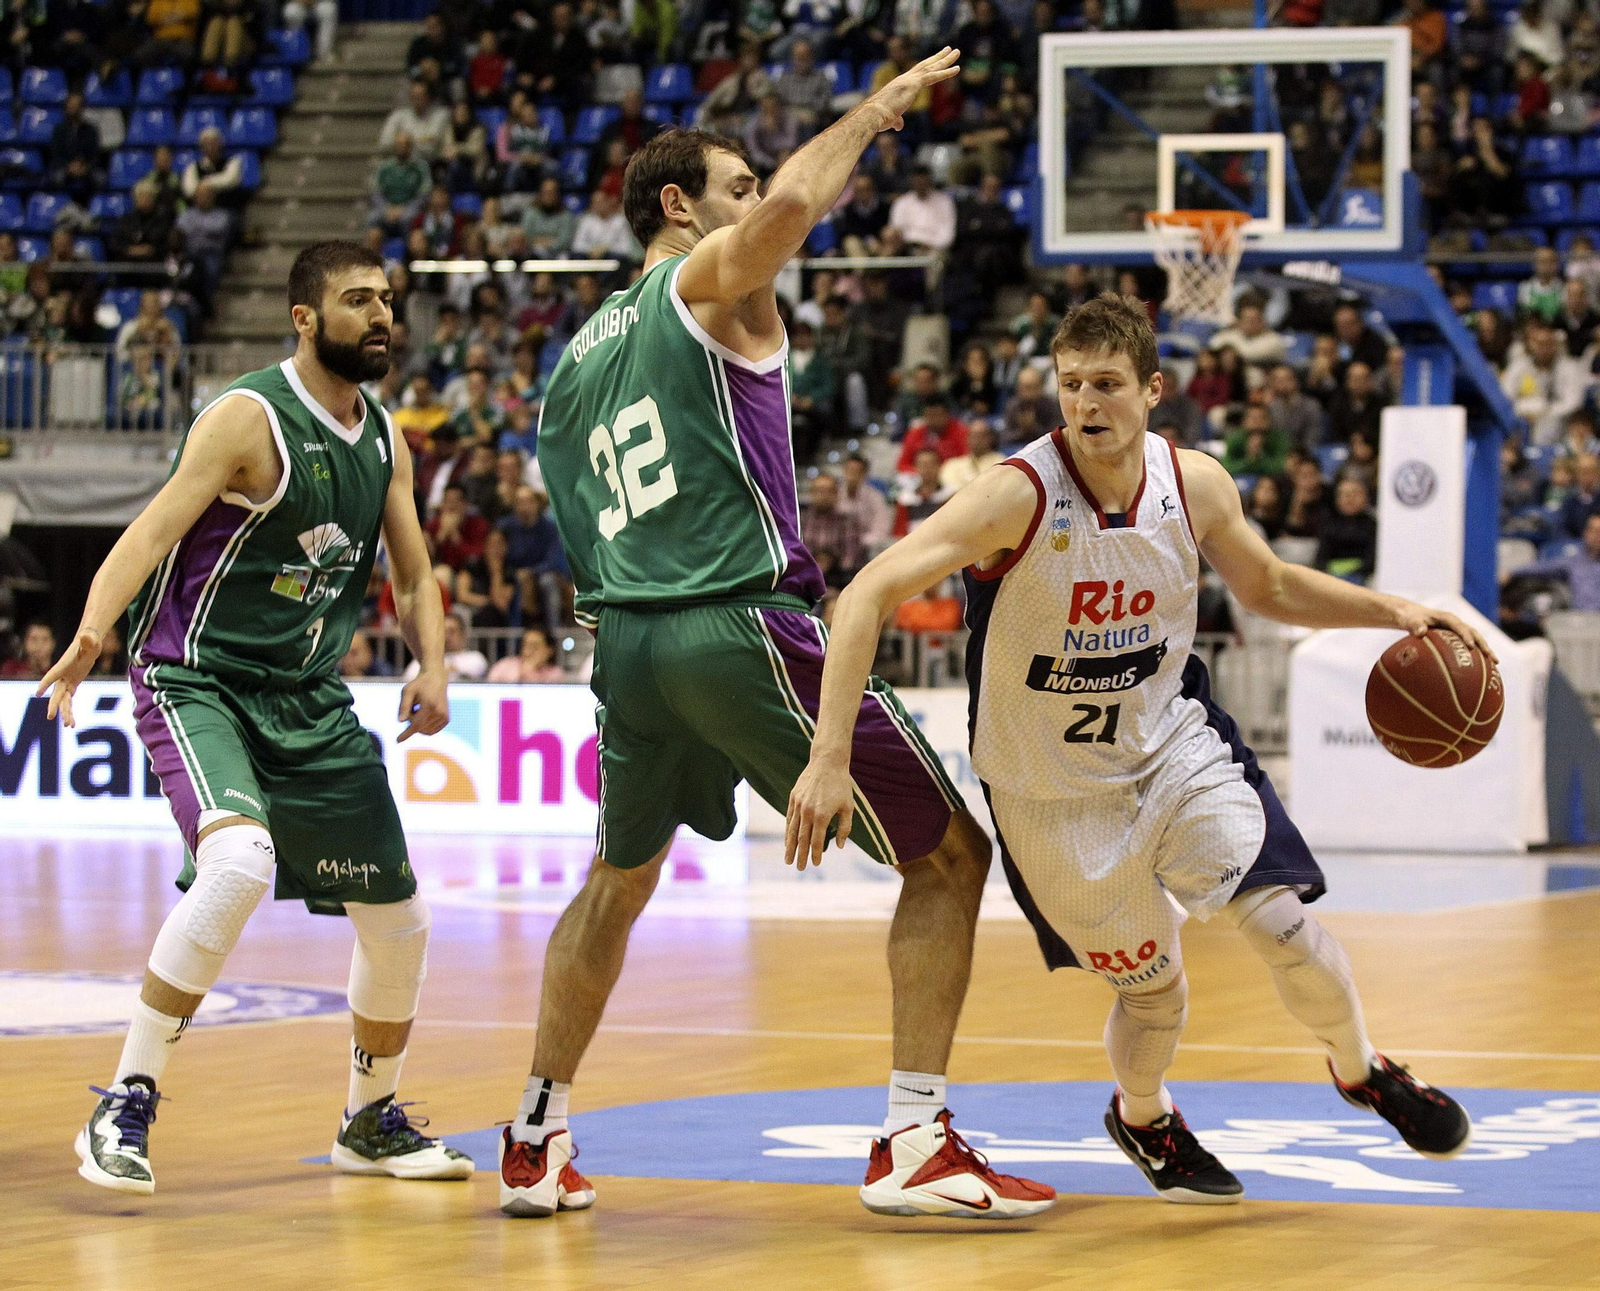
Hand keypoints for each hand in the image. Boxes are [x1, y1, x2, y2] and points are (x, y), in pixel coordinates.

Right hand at [35, 627, 102, 727]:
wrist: (89, 644)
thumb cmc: (89, 642)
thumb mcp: (90, 642)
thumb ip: (88, 640)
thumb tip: (87, 636)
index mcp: (63, 666)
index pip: (52, 675)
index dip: (45, 683)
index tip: (38, 693)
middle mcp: (61, 676)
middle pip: (56, 693)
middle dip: (53, 705)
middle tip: (50, 716)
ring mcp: (66, 682)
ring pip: (63, 701)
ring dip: (65, 713)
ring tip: (70, 725)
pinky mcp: (72, 685)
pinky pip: (69, 701)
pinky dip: (69, 711)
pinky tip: (72, 724)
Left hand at [397, 666, 448, 741]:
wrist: (436, 679)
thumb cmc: (419, 684)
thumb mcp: (407, 691)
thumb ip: (403, 706)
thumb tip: (400, 721)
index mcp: (430, 705)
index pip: (416, 724)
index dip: (406, 733)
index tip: (397, 741)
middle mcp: (439, 712)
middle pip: (419, 728)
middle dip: (411, 722)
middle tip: (411, 708)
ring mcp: (444, 717)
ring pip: (425, 731)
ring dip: (418, 725)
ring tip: (418, 710)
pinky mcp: (446, 719)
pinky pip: (431, 731)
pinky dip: (424, 726)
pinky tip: (424, 714)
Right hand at [785, 756, 854, 870]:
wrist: (827, 762)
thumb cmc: (841, 785)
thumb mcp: (848, 807)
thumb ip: (844, 828)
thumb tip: (839, 846)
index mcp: (821, 815)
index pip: (816, 841)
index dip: (816, 854)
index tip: (816, 864)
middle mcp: (807, 811)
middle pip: (801, 839)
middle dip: (800, 855)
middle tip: (799, 868)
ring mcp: (798, 804)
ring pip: (792, 830)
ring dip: (789, 846)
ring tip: (788, 859)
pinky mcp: (793, 797)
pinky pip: (789, 818)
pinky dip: (788, 831)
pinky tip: (787, 840)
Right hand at [859, 47, 960, 132]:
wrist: (874, 114)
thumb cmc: (879, 118)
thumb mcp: (891, 119)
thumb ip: (897, 121)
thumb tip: (899, 126)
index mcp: (901, 85)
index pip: (917, 73)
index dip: (928, 66)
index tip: (936, 60)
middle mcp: (906, 79)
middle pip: (926, 65)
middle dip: (938, 57)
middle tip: (950, 49)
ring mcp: (910, 80)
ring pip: (931, 67)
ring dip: (945, 59)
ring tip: (956, 52)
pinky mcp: (914, 84)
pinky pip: (933, 76)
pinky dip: (945, 73)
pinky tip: (956, 69)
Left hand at [1392, 601, 1497, 665]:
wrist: (1411, 616)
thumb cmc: (1410, 619)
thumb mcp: (1409, 620)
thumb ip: (1414, 625)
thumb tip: (1420, 632)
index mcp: (1446, 618)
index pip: (1459, 626)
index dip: (1465, 635)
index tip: (1470, 645)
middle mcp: (1456, 624)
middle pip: (1474, 634)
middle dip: (1483, 645)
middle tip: (1491, 657)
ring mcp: (1458, 632)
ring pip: (1475, 640)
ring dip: (1484, 651)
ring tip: (1495, 664)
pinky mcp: (1456, 638)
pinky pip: (1467, 647)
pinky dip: (1475, 656)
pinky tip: (1480, 670)